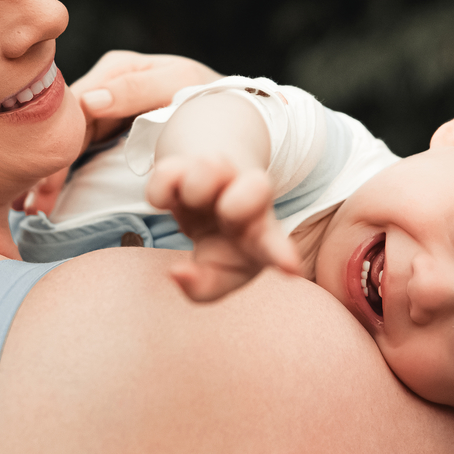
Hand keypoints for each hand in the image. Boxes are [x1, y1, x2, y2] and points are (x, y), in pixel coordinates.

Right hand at [16, 51, 219, 215]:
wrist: (231, 108)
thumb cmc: (208, 93)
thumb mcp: (177, 83)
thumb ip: (135, 90)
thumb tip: (90, 100)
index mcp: (116, 69)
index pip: (75, 105)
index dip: (57, 142)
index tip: (45, 179)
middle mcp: (104, 84)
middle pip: (65, 125)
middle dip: (47, 165)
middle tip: (31, 204)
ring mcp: (104, 107)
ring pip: (67, 141)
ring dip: (48, 174)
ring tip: (30, 207)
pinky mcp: (108, 127)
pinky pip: (77, 149)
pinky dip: (61, 172)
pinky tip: (42, 196)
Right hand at [146, 154, 300, 301]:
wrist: (201, 201)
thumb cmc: (220, 247)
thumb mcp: (215, 277)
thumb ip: (201, 288)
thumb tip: (175, 273)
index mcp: (261, 235)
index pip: (274, 243)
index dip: (281, 255)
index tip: (291, 269)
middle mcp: (247, 199)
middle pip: (256, 187)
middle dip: (239, 203)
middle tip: (226, 213)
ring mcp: (218, 176)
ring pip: (208, 169)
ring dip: (195, 188)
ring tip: (194, 200)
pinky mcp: (183, 165)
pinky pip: (166, 175)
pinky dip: (162, 190)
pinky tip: (171, 196)